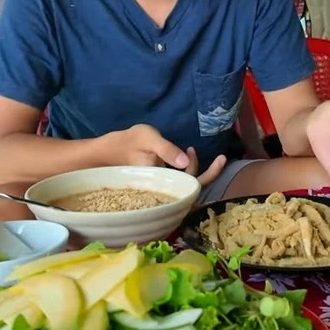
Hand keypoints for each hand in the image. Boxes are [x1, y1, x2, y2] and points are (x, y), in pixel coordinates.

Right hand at [103, 125, 225, 185]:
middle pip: (193, 189)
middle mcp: (164, 189)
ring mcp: (162, 187)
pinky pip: (179, 182)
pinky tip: (185, 157)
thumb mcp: (148, 139)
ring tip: (191, 149)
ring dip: (195, 169)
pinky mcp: (160, 183)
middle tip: (220, 157)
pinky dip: (187, 171)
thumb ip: (166, 150)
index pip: (192, 186)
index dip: (209, 175)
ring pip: (186, 185)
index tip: (221, 158)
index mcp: (162, 181)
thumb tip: (185, 161)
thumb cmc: (129, 141)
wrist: (108, 151)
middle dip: (208, 174)